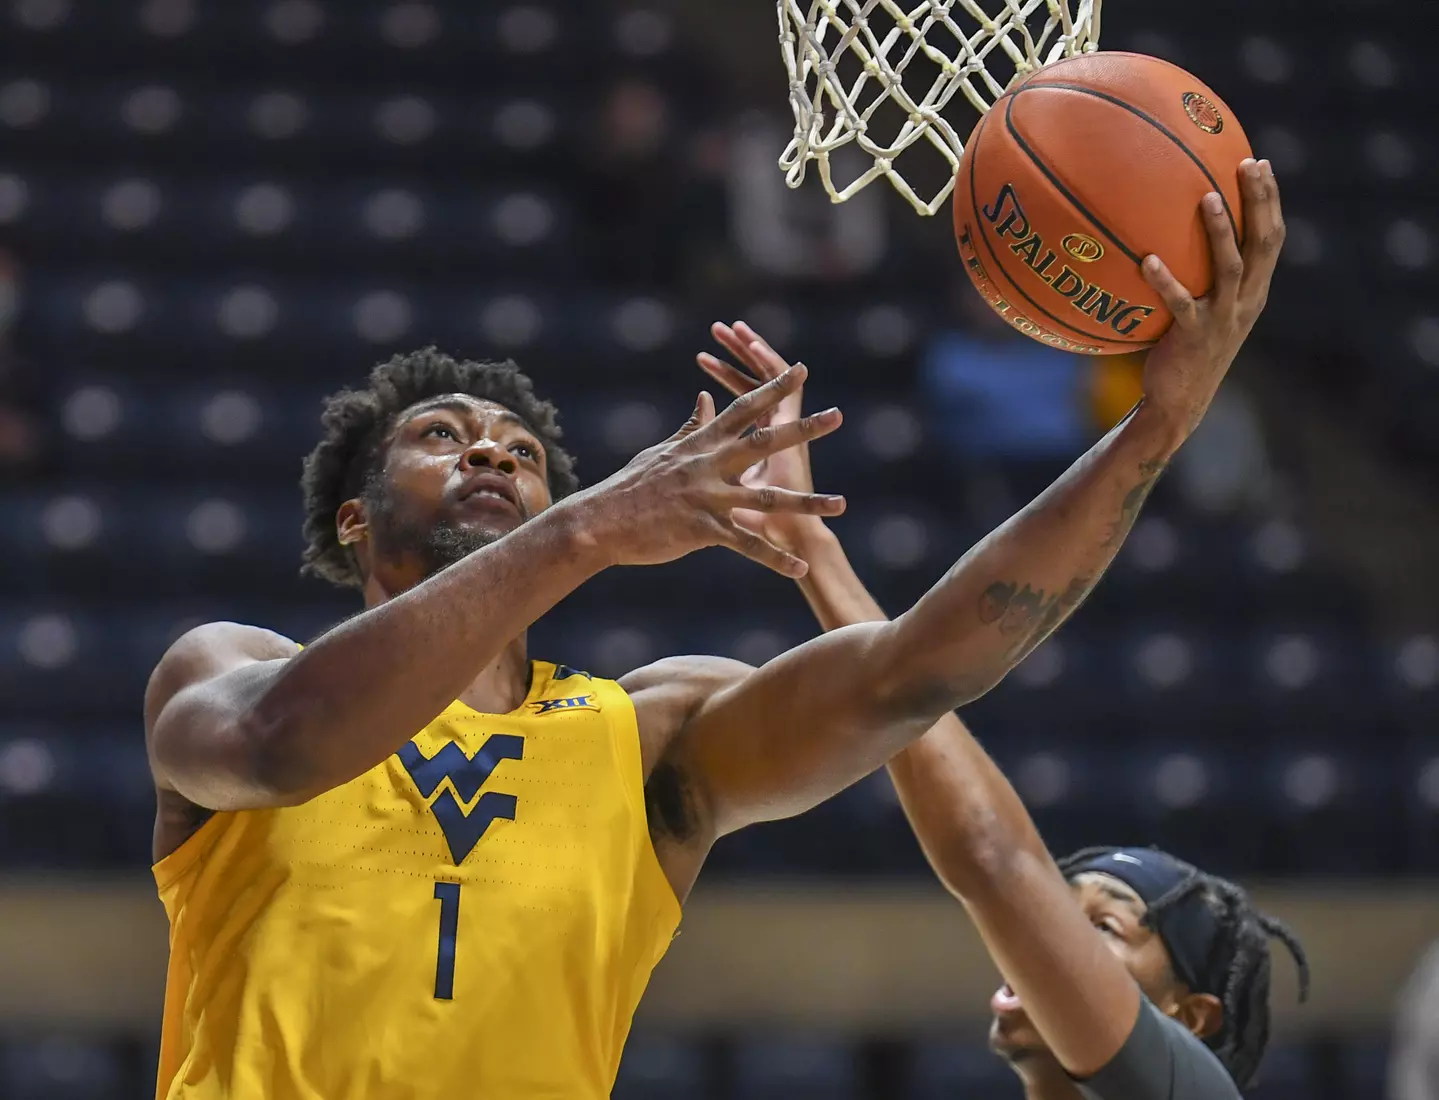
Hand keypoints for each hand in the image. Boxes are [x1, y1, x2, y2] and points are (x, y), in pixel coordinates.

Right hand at [573, 364, 844, 577]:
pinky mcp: (703, 529)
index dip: (773, 389)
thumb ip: (692, 427)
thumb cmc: (630, 487)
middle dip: (803, 429)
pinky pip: (747, 545)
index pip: (744, 409)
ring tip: (841, 504)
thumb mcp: (663, 452)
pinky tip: (799, 569)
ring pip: (768, 499)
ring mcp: (708, 497)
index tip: (801, 370)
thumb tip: (707, 397)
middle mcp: (709, 465)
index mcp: (701, 444)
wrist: (601, 522)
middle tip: (837, 415)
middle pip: (765, 442)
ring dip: (807, 502)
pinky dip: (775, 559)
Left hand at [1139, 158, 1284, 440]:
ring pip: (1230, 268)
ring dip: (1221, 232)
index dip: (1270, 201)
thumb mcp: (1203, 311)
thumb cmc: (1185, 351)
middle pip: (1263, 243)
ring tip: (1207, 198)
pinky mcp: (1194, 337)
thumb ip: (1199, 278)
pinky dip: (1166, 281)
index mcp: (1253, 292)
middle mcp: (1246, 301)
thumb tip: (1166, 235)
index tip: (1259, 162)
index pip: (1271, 238)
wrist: (1180, 403)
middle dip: (1260, 202)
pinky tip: (1148, 260)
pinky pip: (1180, 303)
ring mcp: (1223, 319)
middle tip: (1248, 164)